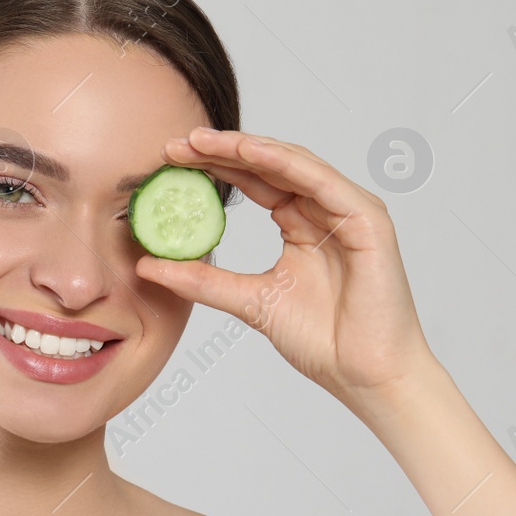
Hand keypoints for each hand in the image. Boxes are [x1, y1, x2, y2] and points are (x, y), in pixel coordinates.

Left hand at [135, 127, 437, 406]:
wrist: (364, 374)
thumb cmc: (323, 341)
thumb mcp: (248, 301)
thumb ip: (202, 281)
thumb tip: (148, 266)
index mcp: (301, 225)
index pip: (253, 183)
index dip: (212, 168)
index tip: (168, 161)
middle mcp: (325, 210)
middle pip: (268, 167)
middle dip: (221, 151)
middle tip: (174, 144)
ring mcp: (348, 211)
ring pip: (292, 165)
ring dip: (246, 149)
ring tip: (203, 141)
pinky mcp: (367, 219)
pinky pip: (320, 181)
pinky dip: (284, 163)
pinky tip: (249, 151)